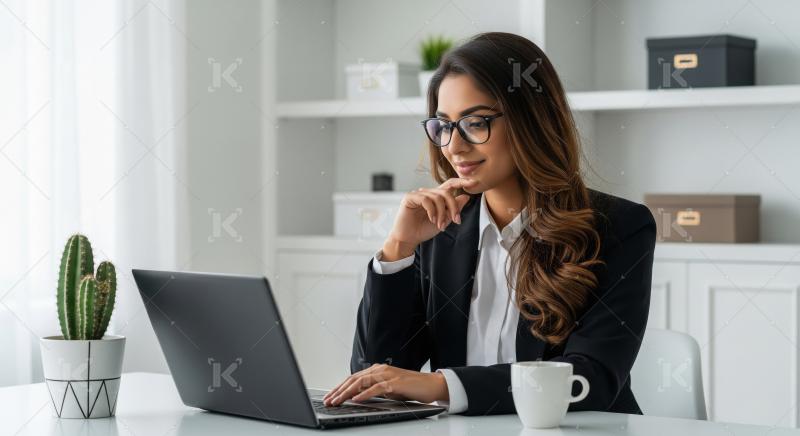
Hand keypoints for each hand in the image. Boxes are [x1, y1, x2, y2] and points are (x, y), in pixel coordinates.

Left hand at [322, 364, 448, 405]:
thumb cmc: (410, 388)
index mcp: (377, 370)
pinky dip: (365, 394)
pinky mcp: (396, 382)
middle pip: (354, 379)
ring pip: (362, 382)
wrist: (431, 385)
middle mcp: (380, 369)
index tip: (330, 396)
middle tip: (329, 400)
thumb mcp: (387, 390)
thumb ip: (373, 390)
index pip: (353, 378)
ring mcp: (388, 374)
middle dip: (339, 390)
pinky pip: (377, 387)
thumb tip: (356, 397)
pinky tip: (356, 399)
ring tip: (338, 400)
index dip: (339, 387)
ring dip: (347, 392)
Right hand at [382, 178, 478, 260]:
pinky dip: (432, 211)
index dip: (461, 182)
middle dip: (454, 207)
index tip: (474, 182)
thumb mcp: (444, 220)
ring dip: (442, 213)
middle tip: (456, 221)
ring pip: (437, 197)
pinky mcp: (410, 197)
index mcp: (436, 197)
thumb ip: (453, 209)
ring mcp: (418, 194)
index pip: (450, 185)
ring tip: (440, 225)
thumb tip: (466, 196)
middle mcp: (427, 193)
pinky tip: (432, 219)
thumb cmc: (423, 230)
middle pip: (446, 192)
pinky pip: (426, 200)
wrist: (409, 239)